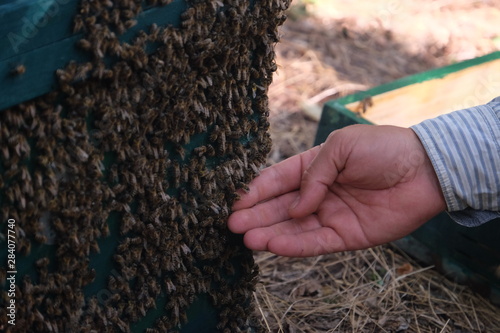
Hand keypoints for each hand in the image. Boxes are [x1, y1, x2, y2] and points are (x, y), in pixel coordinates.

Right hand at [228, 124, 445, 256]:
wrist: (425, 168)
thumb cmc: (383, 149)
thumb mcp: (341, 147)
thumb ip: (313, 175)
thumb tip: (298, 206)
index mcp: (313, 167)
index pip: (276, 180)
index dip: (255, 191)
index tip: (234, 203)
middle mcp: (318, 193)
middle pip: (280, 207)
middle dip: (256, 216)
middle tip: (232, 226)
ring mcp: (330, 215)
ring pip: (293, 228)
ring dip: (269, 233)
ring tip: (247, 239)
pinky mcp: (346, 236)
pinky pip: (315, 243)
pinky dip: (294, 246)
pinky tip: (274, 246)